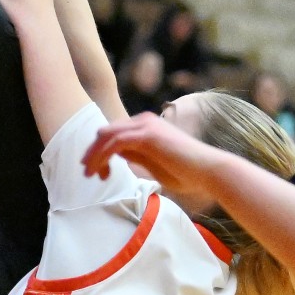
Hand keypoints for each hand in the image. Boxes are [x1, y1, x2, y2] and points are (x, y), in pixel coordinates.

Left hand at [82, 113, 222, 194]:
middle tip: (86, 172)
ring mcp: (145, 125)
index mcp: (147, 126)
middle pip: (106, 131)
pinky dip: (103, 156)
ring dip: (94, 155)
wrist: (208, 171)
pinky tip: (101, 171)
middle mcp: (144, 120)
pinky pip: (115, 142)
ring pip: (106, 135)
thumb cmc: (186, 173)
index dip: (101, 152)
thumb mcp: (153, 164)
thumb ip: (136, 156)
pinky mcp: (146, 135)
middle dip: (93, 152)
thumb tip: (116, 155)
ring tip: (89, 174)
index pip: (114, 134)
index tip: (100, 174)